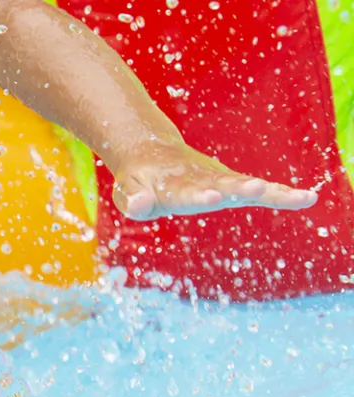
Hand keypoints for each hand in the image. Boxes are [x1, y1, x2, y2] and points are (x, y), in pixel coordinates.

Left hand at [111, 142, 317, 220]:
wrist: (152, 154)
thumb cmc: (139, 181)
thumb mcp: (128, 192)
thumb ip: (133, 201)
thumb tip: (140, 205)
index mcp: (173, 185)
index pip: (186, 192)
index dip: (198, 195)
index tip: (211, 197)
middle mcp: (201, 179)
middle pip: (223, 185)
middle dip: (239, 189)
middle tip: (258, 189)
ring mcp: (219, 179)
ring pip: (246, 185)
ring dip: (270, 192)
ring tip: (300, 197)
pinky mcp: (232, 182)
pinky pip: (258, 189)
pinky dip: (280, 194)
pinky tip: (306, 198)